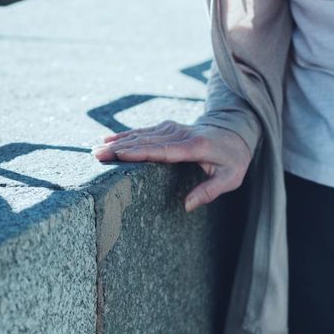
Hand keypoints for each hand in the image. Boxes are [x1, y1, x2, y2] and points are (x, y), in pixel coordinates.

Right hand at [91, 120, 251, 212]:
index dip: (140, 152)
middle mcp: (180, 134)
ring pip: (141, 135)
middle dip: (120, 148)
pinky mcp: (167, 127)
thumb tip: (187, 206)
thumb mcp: (231, 178)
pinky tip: (109, 139)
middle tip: (97, 156)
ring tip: (96, 150)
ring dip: (118, 141)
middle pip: (145, 141)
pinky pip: (144, 131)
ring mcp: (172, 128)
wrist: (236, 130)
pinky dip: (126, 135)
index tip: (119, 155)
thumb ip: (209, 191)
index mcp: (194, 147)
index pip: (162, 150)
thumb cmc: (233, 158)